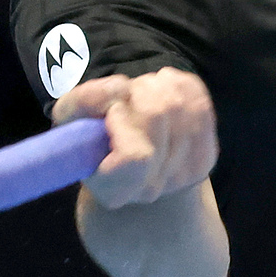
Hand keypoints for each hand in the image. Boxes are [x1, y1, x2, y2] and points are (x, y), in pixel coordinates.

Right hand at [51, 68, 216, 208]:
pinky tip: (165, 91)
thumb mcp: (70, 119)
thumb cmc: (93, 138)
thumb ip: (82, 102)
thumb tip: (121, 89)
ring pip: (180, 104)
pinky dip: (181, 86)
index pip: (136, 154)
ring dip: (158, 86)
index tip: (110, 114)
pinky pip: (199, 103)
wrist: (128, 163)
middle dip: (139, 92)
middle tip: (126, 96)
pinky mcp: (205, 159)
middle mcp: (150, 190)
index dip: (121, 119)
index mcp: (112, 190)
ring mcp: (183, 177)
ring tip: (142, 94)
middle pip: (160, 115)